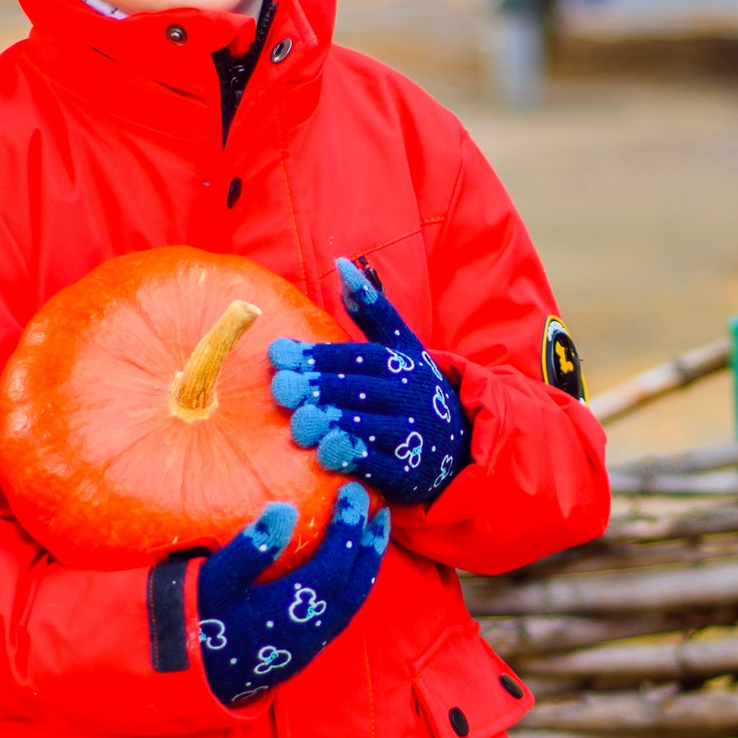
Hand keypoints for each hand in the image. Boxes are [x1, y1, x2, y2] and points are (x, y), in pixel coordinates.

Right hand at [195, 484, 390, 707]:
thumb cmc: (197, 622)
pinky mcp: (303, 651)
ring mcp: (309, 643)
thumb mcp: (215, 582)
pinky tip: (345, 572)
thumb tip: (285, 510)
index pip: (334, 564)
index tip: (353, 492)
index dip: (347, 528)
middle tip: (379, 511)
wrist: (188, 677)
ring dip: (365, 568)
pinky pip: (340, 615)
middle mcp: (310, 629)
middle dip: (370, 547)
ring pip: (351, 603)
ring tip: (371, 537)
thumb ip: (250, 548)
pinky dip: (351, 588)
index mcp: (292, 609)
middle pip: (354, 585)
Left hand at [267, 259, 471, 507]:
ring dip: (336, 421)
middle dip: (321, 388)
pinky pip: (383, 465)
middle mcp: (411, 397)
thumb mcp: (402, 348)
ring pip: (372, 425)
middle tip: (283, 388)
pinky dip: (357, 457)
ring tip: (301, 420)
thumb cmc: (414, 390)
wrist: (457, 445)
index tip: (280, 355)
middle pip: (362, 389)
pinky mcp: (411, 473)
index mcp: (404, 363)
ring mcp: (414, 436)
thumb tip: (342, 264)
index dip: (320, 356)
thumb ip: (372, 311)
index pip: (359, 356)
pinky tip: (327, 452)